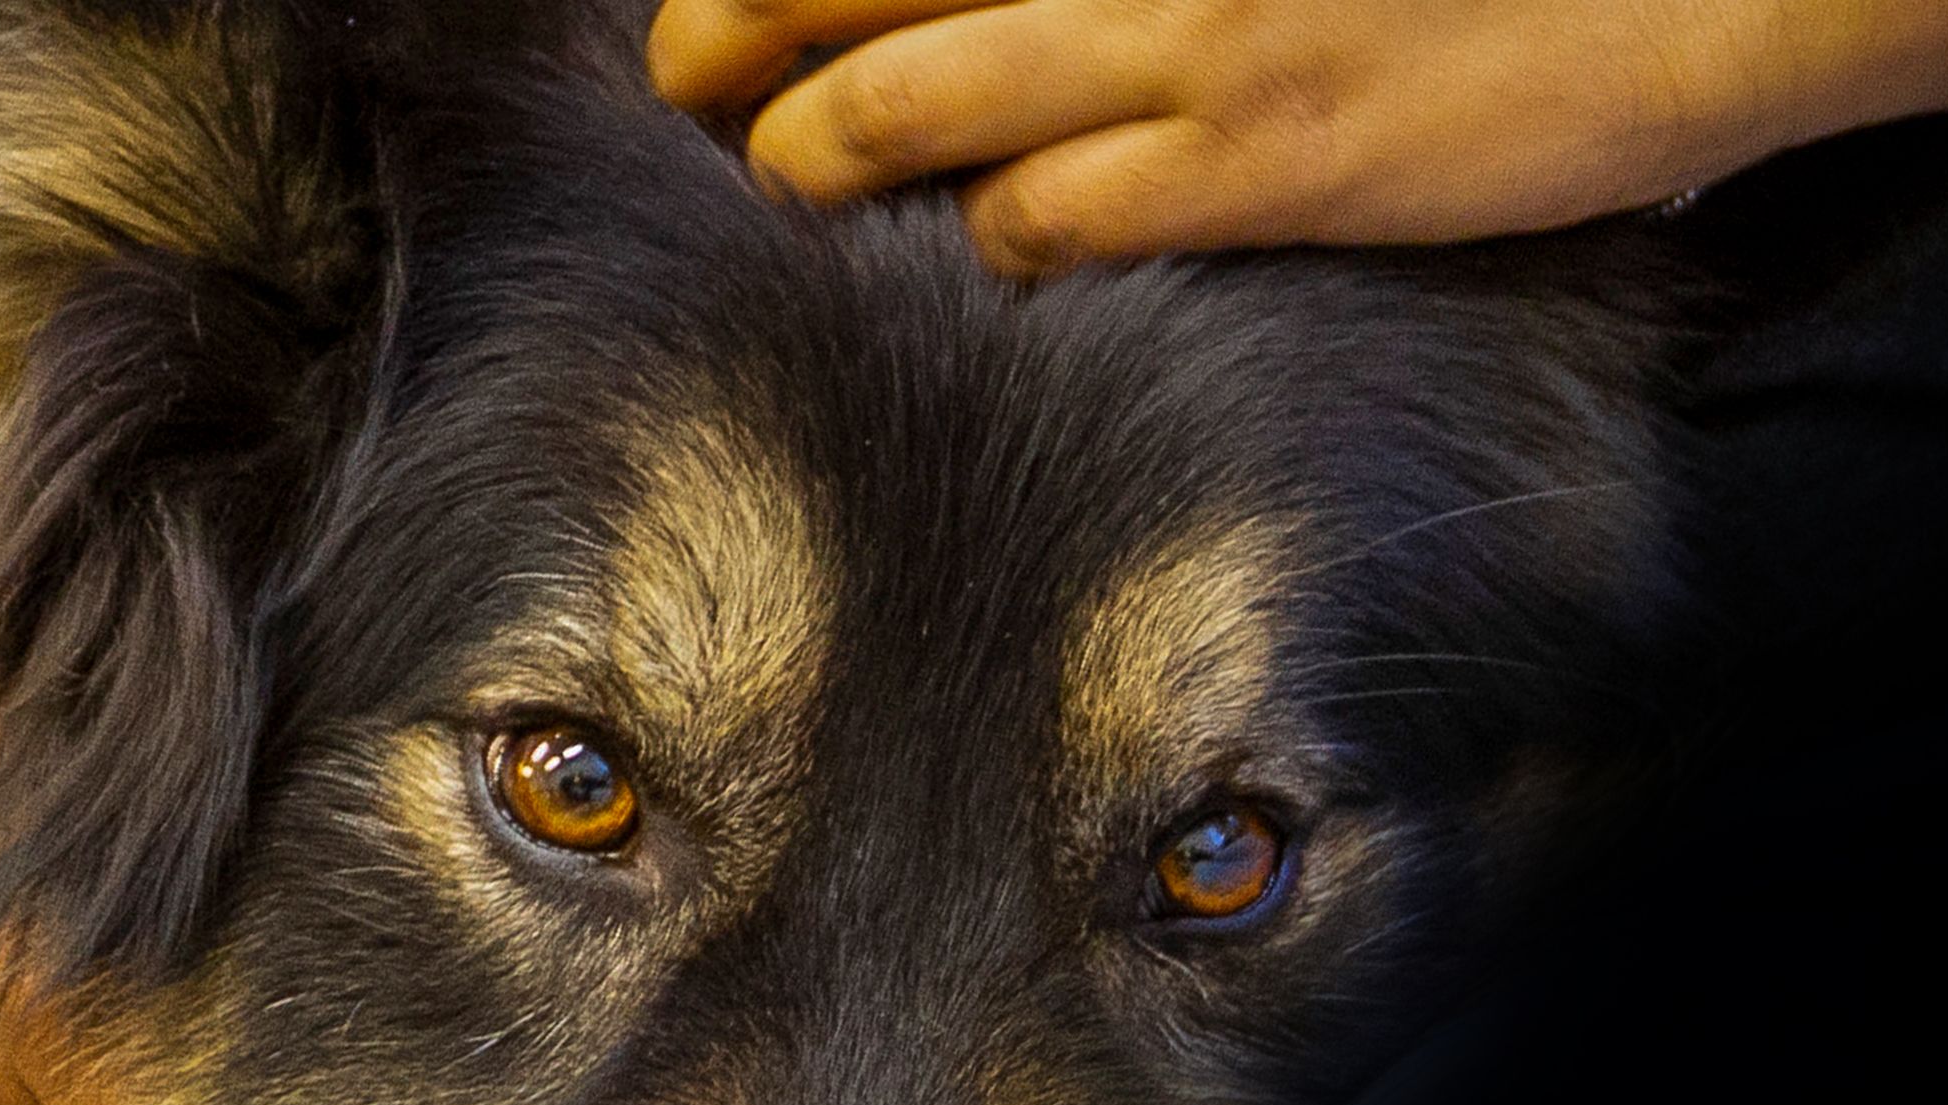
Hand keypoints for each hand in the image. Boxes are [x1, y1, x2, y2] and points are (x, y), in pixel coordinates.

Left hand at [650, 0, 1947, 274]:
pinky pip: (1052, 213)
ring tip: (772, 166)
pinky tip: (993, 239)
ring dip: (815, 140)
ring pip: (914, 96)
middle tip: (689, 66)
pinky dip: (996, 230)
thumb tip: (1064, 8)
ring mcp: (1189, 38)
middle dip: (741, 24)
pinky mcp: (1259, 158)